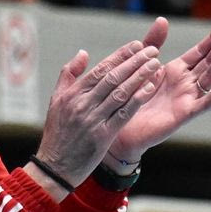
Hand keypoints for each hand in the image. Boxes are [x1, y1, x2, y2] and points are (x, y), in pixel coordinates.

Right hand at [32, 39, 162, 190]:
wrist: (55, 166)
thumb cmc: (58, 133)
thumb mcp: (56, 100)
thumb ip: (68, 75)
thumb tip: (83, 52)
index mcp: (72, 94)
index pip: (100, 69)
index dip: (120, 55)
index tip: (137, 45)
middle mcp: (82, 104)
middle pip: (113, 77)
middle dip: (134, 62)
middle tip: (152, 50)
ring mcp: (92, 120)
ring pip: (120, 93)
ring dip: (140, 77)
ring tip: (155, 64)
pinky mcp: (102, 136)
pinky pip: (123, 114)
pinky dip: (137, 99)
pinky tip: (150, 89)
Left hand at [108, 18, 210, 164]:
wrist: (121, 128)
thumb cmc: (131, 97)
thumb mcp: (142, 65)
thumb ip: (152, 43)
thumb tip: (163, 19)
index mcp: (176, 71)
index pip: (198, 53)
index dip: (210, 41)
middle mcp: (185, 84)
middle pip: (207, 63)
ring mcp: (186, 98)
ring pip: (209, 79)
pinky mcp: (184, 113)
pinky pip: (204, 104)